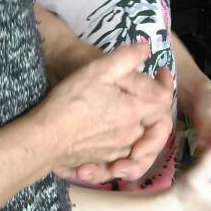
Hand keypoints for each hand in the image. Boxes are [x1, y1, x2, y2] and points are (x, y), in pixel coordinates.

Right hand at [37, 42, 171, 173]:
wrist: (44, 139)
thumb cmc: (71, 102)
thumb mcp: (98, 70)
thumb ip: (126, 58)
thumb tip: (147, 49)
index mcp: (135, 111)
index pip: (164, 98)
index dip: (166, 82)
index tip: (161, 70)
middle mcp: (132, 134)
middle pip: (158, 124)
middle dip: (159, 110)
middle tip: (154, 96)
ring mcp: (118, 151)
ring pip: (143, 142)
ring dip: (147, 130)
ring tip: (140, 117)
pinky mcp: (104, 161)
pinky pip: (125, 159)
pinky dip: (129, 151)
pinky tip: (121, 138)